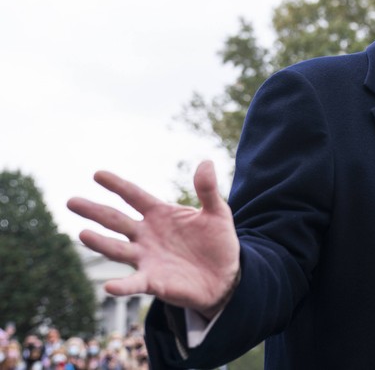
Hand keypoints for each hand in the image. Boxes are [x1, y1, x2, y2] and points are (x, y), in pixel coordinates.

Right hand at [68, 161, 239, 318]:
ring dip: (100, 243)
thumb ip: (208, 190)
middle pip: (116, 220)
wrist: (226, 275)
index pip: (134, 195)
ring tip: (82, 234)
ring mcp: (146, 257)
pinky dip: (121, 286)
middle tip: (71, 201)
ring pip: (117, 249)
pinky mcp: (153, 281)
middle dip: (94, 211)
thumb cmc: (218, 242)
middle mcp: (147, 234)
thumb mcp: (217, 213)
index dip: (117, 185)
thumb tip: (206, 162)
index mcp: (160, 214)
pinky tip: (109, 287)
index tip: (97, 174)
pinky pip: (134, 283)